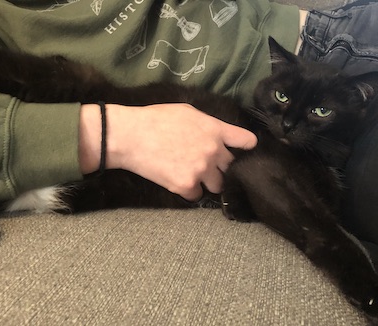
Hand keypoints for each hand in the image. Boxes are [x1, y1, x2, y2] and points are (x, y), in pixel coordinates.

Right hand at [79, 103, 257, 200]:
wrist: (130, 136)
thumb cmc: (155, 118)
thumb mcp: (187, 111)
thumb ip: (207, 124)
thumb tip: (216, 132)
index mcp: (215, 130)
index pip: (247, 142)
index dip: (246, 147)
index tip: (241, 151)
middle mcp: (213, 151)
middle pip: (232, 167)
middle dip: (221, 167)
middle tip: (208, 165)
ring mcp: (201, 170)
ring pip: (218, 185)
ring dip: (208, 182)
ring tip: (193, 175)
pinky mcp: (186, 186)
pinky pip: (197, 196)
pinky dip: (190, 191)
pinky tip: (179, 182)